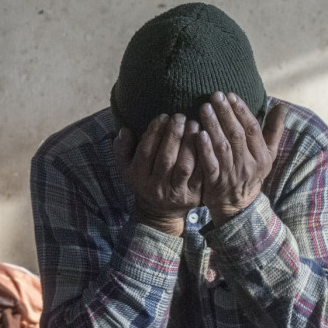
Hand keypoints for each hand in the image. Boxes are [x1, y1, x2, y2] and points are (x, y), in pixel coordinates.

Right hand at [115, 113, 202, 234]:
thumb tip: (124, 130)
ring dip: (190, 144)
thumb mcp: (127, 167)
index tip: (163, 116)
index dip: (154, 132)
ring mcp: (175, 193)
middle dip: (174, 135)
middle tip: (181, 116)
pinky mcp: (193, 196)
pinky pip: (200, 175)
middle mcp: (156, 187)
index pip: (146, 151)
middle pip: (166, 158)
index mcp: (138, 177)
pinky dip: (203, 157)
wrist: (159, 211)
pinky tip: (205, 141)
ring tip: (194, 124)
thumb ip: (122, 148)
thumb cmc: (144, 180)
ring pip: (184, 166)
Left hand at [195, 92, 287, 223]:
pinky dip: (205, 148)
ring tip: (205, 108)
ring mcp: (232, 174)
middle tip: (215, 95)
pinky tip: (198, 133)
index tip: (231, 95)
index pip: (253, 129)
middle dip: (226, 113)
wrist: (237, 206)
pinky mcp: (216, 182)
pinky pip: (210, 163)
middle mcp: (249, 164)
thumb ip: (273, 131)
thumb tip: (281, 107)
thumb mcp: (267, 155)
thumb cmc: (251, 173)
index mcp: (262, 156)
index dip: (242, 111)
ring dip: (213, 125)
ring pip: (223, 146)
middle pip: (237, 135)